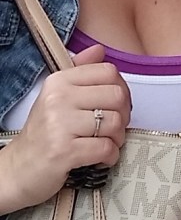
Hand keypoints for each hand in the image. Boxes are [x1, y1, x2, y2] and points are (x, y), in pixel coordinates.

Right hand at [0, 44, 131, 213]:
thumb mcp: (58, 97)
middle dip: (123, 115)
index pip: (108, 72)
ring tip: (106, 142)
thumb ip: (81, 72)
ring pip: (115, 122)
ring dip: (118, 138)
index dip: (121, 89)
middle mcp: (58, 99)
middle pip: (117, 96)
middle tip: (113, 127)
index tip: (115, 104)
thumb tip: (99, 50)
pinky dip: (110, 155)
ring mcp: (59, 125)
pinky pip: (106, 147)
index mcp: (59, 82)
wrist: (19, 170)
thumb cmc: (44, 133)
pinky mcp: (64, 151)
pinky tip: (101, 157)